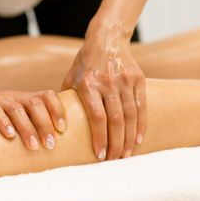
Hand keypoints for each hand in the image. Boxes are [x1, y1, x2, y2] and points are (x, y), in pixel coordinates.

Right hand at [0, 88, 66, 150]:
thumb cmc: (1, 115)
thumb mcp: (19, 114)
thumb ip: (33, 124)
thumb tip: (55, 149)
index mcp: (27, 98)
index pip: (48, 95)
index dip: (57, 109)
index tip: (62, 129)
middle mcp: (16, 97)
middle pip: (35, 103)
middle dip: (45, 124)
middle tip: (50, 144)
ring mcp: (0, 100)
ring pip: (17, 109)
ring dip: (27, 128)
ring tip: (33, 146)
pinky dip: (4, 123)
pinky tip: (10, 136)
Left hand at [62, 31, 145, 160]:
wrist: (107, 39)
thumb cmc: (85, 63)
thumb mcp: (71, 78)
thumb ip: (66, 101)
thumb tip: (58, 127)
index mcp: (88, 84)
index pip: (96, 117)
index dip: (100, 138)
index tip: (100, 156)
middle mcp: (108, 82)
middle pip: (115, 120)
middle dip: (116, 144)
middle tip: (114, 160)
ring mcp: (125, 80)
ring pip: (130, 115)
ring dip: (129, 138)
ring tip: (126, 154)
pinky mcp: (138, 79)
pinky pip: (141, 106)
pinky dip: (141, 125)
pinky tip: (138, 139)